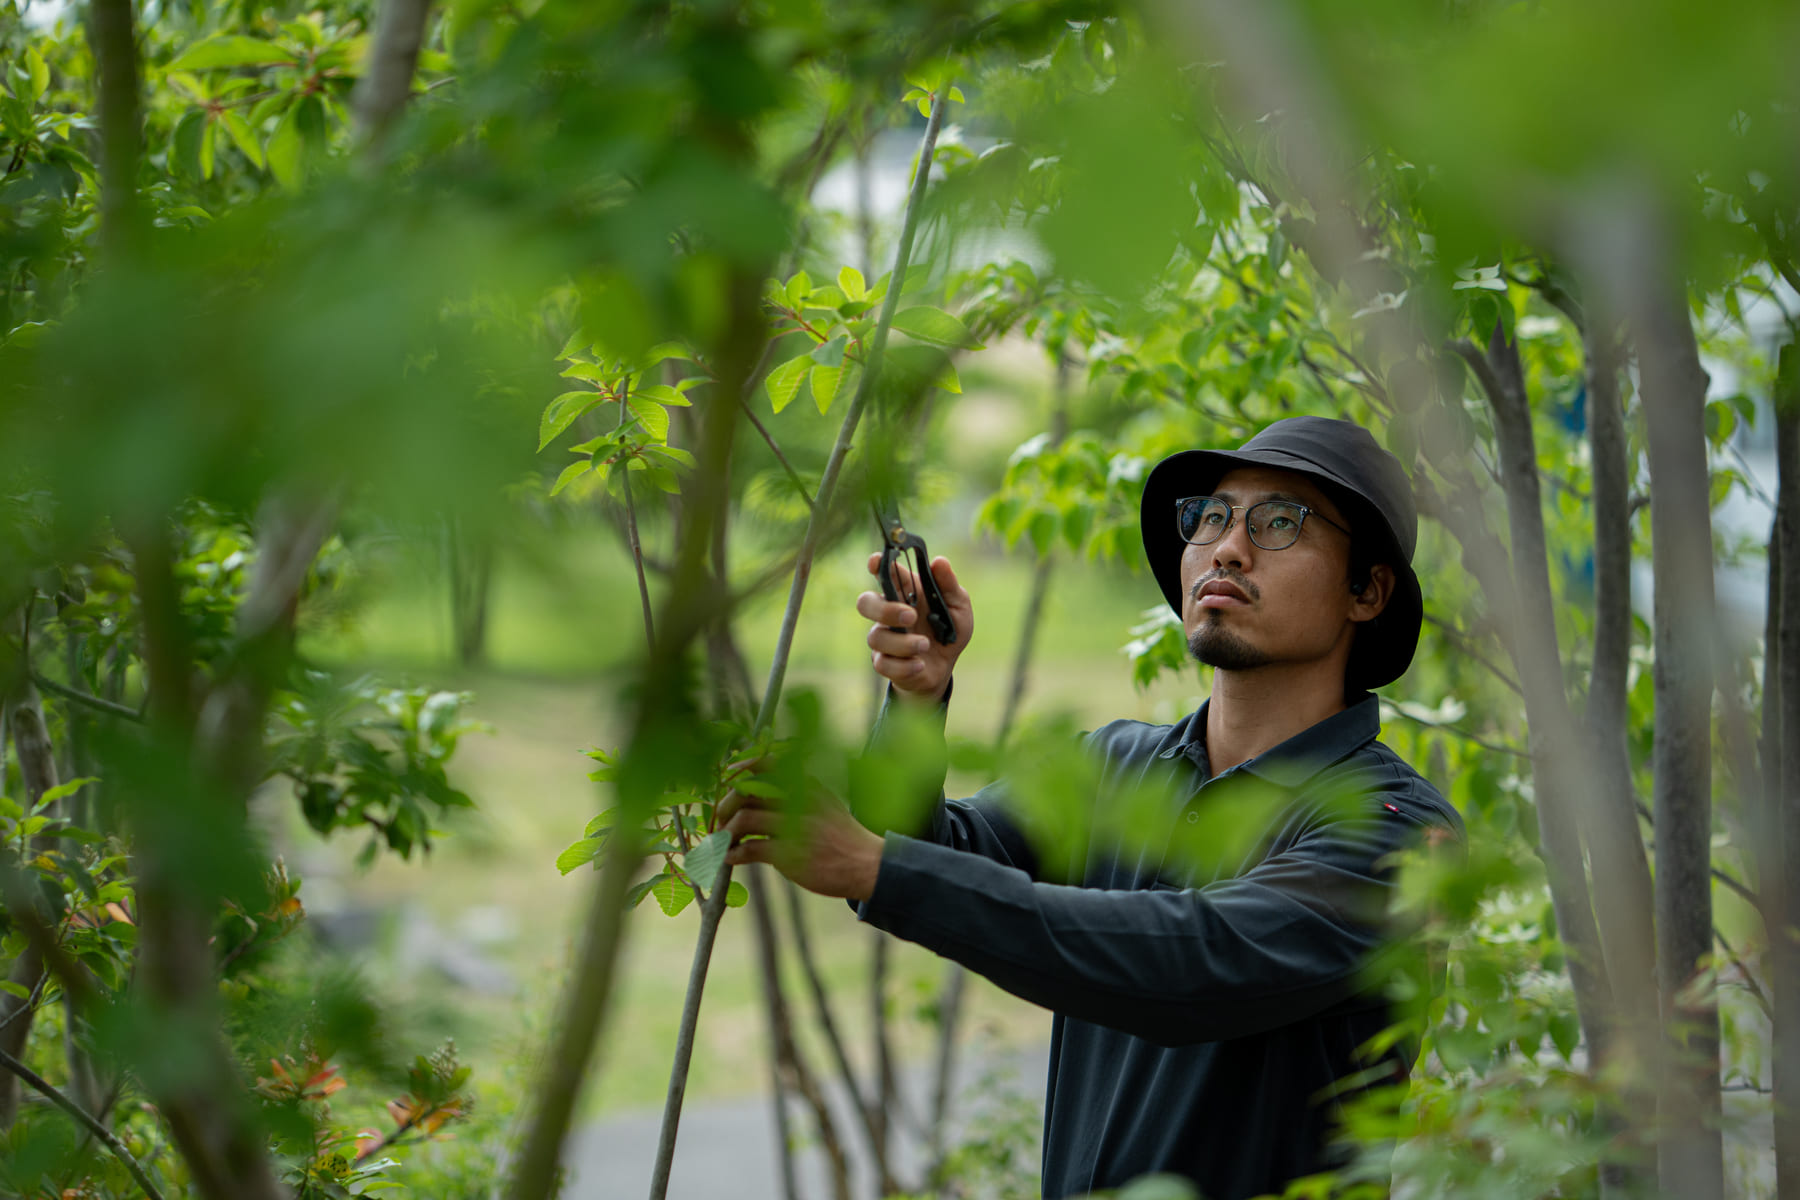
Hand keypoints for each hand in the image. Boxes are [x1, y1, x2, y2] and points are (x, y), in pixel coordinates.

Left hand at [719, 761, 885, 900]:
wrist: (866, 864)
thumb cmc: (841, 835)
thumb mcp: (825, 802)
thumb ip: (799, 793)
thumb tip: (758, 792)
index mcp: (807, 783)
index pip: (766, 764)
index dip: (740, 768)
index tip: (727, 777)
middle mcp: (799, 799)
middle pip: (746, 792)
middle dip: (725, 806)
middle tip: (719, 820)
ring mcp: (793, 826)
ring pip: (744, 819)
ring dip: (726, 831)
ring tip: (723, 842)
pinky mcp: (788, 854)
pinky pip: (749, 848)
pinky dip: (733, 854)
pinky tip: (731, 858)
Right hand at [857, 553, 972, 704]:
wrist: (945, 666)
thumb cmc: (948, 630)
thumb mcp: (958, 606)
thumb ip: (949, 585)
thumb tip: (939, 561)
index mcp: (903, 592)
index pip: (884, 572)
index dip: (877, 565)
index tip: (877, 562)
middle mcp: (888, 612)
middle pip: (865, 603)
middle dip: (885, 609)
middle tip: (910, 616)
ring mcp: (883, 637)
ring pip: (876, 637)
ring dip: (903, 643)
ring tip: (925, 645)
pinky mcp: (884, 662)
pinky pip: (883, 664)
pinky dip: (904, 665)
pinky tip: (920, 664)